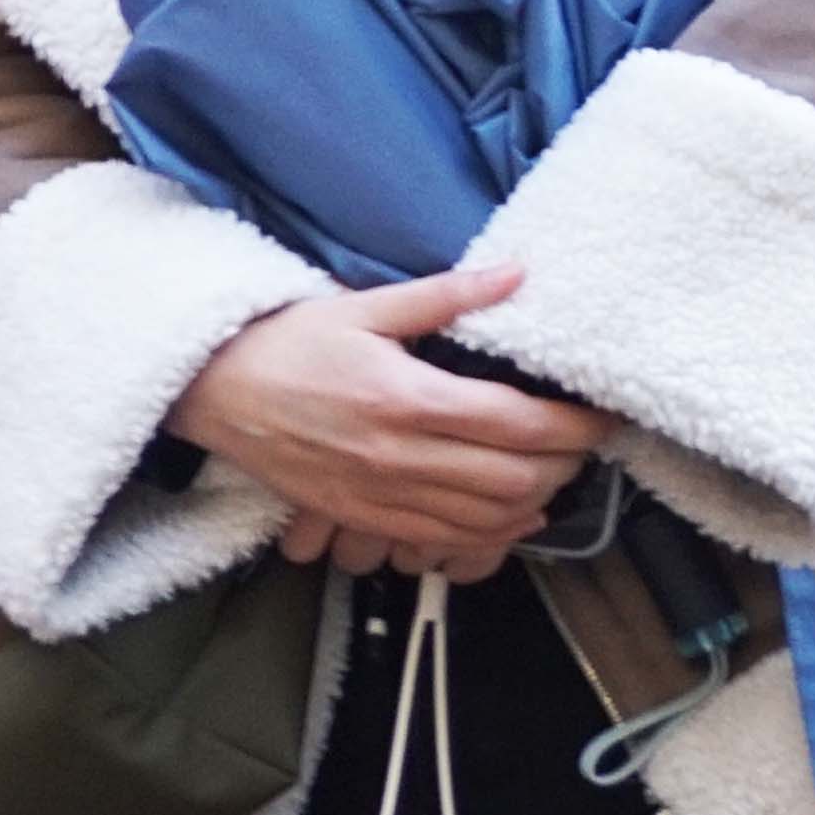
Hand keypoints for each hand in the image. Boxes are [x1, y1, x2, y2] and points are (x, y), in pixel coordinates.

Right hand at [169, 258, 609, 585]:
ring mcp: (381, 494)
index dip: (575, 425)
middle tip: (581, 441)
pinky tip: (510, 512)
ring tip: (552, 472)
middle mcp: (399, 454)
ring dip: (535, 500)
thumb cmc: (286, 344)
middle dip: (565, 464)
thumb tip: (515, 273)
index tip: (601, 415)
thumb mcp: (365, 307)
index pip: (519, 423)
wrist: (212, 393)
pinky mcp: (363, 516)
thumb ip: (446, 295)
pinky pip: (444, 541)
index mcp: (407, 397)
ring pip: (487, 517)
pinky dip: (490, 533)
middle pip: (515, 477)